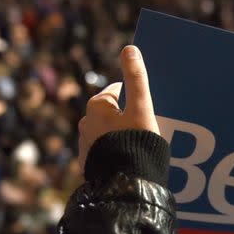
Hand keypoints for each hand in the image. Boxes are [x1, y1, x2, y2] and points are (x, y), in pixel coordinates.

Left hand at [78, 45, 158, 166]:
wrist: (124, 185)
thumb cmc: (135, 143)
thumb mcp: (141, 108)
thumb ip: (137, 79)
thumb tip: (130, 49)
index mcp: (97, 107)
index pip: (118, 92)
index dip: (135, 98)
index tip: (148, 108)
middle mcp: (86, 123)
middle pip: (112, 113)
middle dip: (128, 118)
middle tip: (147, 129)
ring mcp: (86, 145)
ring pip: (108, 133)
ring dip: (121, 136)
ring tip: (140, 147)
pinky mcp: (89, 164)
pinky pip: (106, 152)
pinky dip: (116, 153)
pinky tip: (130, 160)